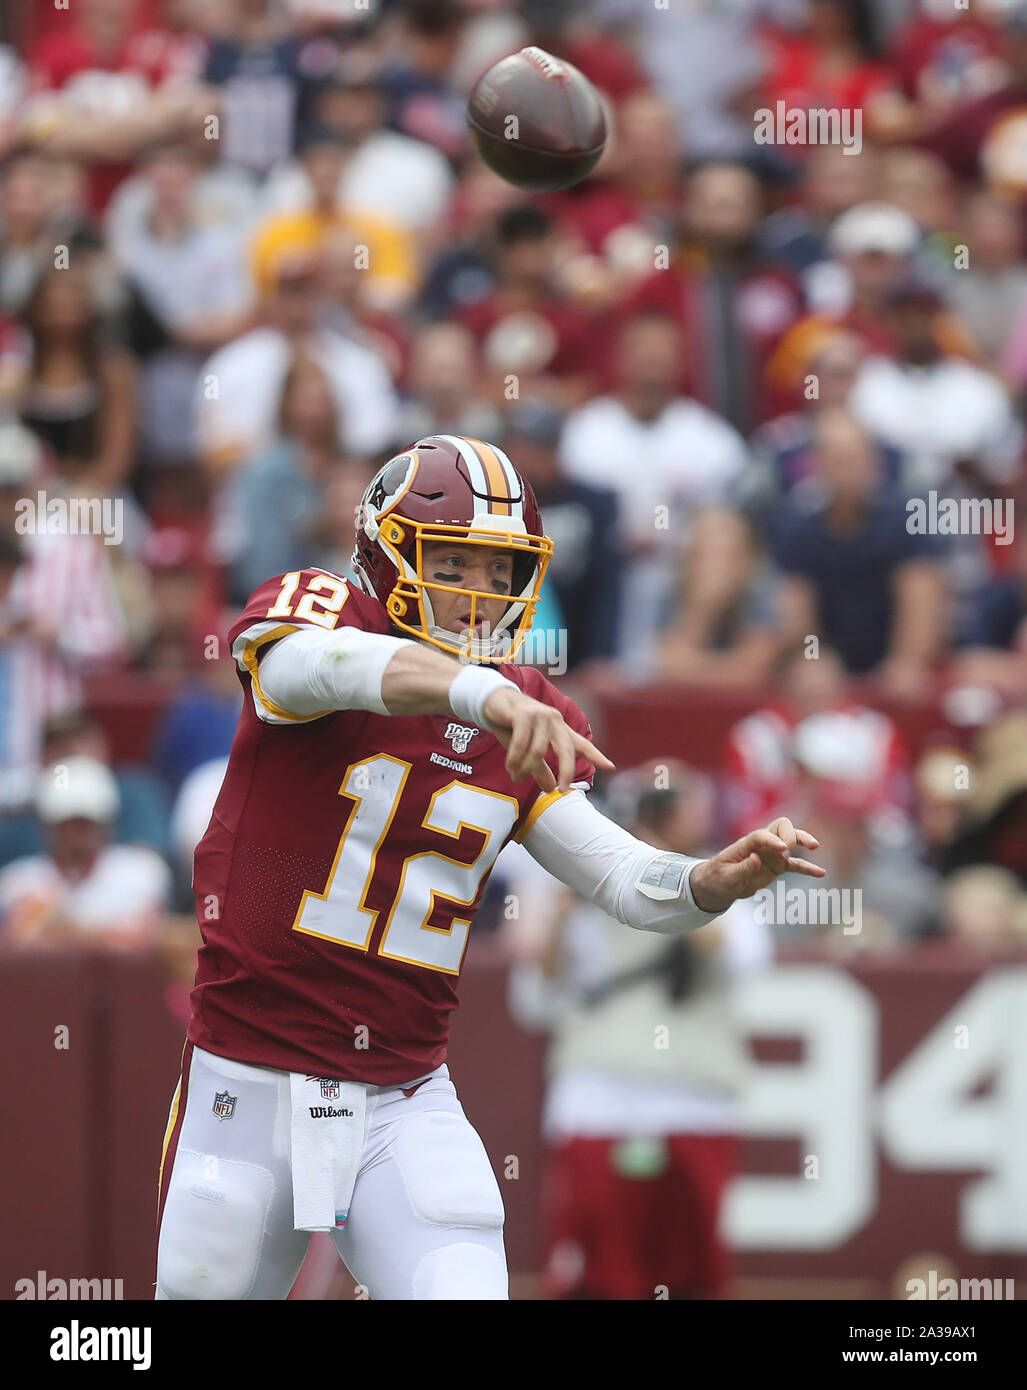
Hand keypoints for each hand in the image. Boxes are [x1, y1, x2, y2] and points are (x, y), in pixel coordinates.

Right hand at [483, 685, 614, 792]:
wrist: (493, 700)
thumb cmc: (513, 725)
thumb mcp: (528, 749)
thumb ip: (541, 768)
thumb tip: (550, 790)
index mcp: (560, 728)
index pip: (581, 744)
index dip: (596, 756)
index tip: (610, 767)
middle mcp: (555, 720)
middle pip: (566, 750)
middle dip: (566, 771)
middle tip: (559, 790)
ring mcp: (540, 716)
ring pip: (538, 751)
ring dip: (526, 769)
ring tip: (516, 777)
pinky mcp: (523, 714)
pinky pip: (521, 743)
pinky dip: (515, 759)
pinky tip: (510, 767)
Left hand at [690, 816, 823, 913]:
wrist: (715, 887)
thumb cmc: (716, 879)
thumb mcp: (726, 877)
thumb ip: (742, 868)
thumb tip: (756, 859)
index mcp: (745, 844)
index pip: (761, 835)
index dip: (773, 840)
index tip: (784, 850)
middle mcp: (761, 845)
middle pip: (781, 827)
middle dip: (789, 835)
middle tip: (786, 854)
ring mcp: (770, 855)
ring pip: (791, 841)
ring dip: (803, 840)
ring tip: (814, 847)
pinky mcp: (776, 867)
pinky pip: (795, 865)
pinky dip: (808, 868)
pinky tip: (821, 873)